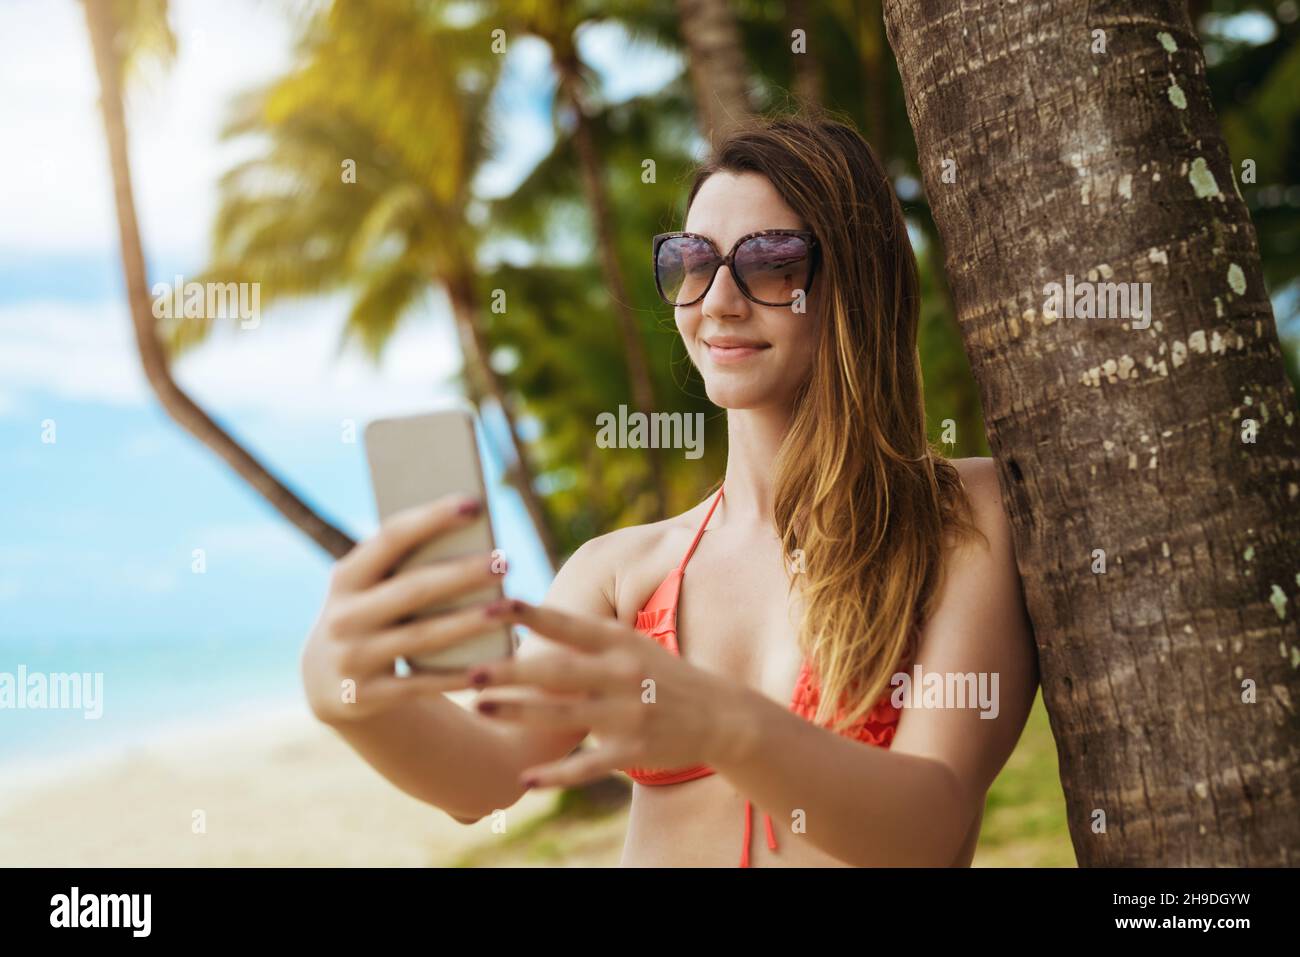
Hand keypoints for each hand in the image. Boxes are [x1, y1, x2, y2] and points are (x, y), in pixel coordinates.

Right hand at [300, 494, 502, 724]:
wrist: (325, 682)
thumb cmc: (369, 614)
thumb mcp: (369, 588)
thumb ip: (404, 565)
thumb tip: (471, 531)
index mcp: (346, 577)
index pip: (391, 537)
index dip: (433, 518)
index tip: (475, 502)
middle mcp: (343, 616)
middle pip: (413, 589)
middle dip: (462, 574)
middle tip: (505, 560)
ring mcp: (352, 658)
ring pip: (422, 637)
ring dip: (469, 623)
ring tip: (508, 608)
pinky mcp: (365, 696)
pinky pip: (422, 684)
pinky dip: (457, 676)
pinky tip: (493, 665)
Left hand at [468, 599, 752, 787]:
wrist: (721, 716)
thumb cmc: (662, 675)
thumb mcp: (631, 646)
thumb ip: (585, 639)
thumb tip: (529, 620)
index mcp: (620, 643)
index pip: (569, 624)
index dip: (530, 614)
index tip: (491, 603)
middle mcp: (623, 674)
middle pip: (559, 672)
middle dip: (512, 672)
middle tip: (469, 670)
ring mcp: (630, 715)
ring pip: (565, 717)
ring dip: (520, 714)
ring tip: (481, 709)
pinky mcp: (635, 752)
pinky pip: (588, 765)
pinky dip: (556, 775)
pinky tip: (525, 779)